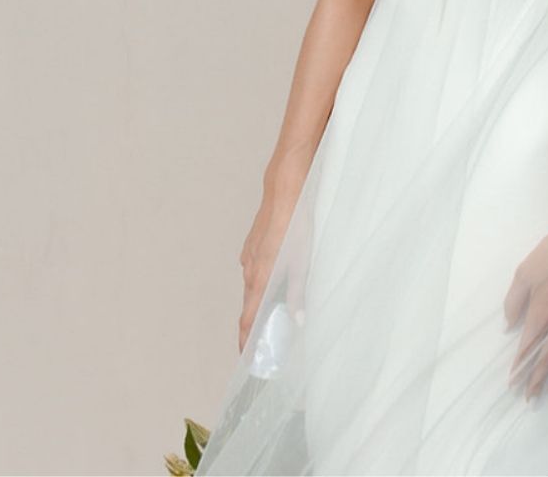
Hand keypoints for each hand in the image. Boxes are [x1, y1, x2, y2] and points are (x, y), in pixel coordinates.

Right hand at [237, 185, 304, 352]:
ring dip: (255, 302)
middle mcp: (250, 269)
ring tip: (265, 316)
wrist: (284, 189)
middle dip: (251, 325)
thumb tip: (296, 319)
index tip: (245, 357)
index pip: (248, 318)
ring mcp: (249, 255)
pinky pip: (252, 269)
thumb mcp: (302, 260)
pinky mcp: (253, 243)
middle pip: (247, 305)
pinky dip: (258, 281)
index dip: (246, 339)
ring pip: (250, 286)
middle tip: (257, 343)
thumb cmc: (294, 223)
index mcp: (260, 277)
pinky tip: (268, 281)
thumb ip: (297, 291)